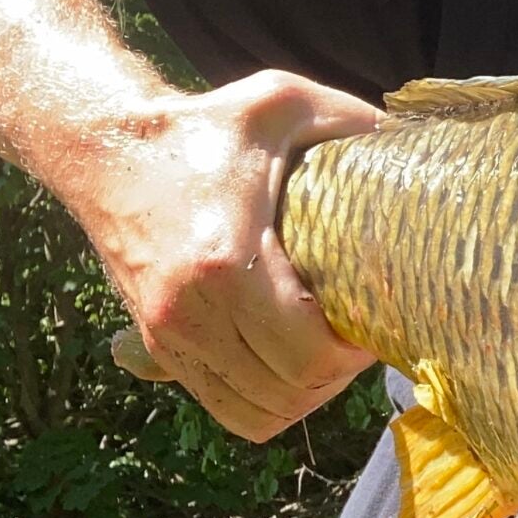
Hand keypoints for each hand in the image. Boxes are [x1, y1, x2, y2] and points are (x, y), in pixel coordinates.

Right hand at [78, 70, 382, 441]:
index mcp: (226, 262)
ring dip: (306, 395)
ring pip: (259, 413)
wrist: (104, 148)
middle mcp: (190, 312)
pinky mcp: (159, 344)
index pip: (308, 356)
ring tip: (329, 352)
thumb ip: (351, 119)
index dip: (355, 353)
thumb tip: (413, 141)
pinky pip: (226, 409)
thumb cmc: (202, 127)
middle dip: (339, 375)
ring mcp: (169, 335)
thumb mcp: (280, 104)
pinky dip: (266, 403)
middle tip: (360, 335)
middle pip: (291, 392)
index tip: (374, 319)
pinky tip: (289, 366)